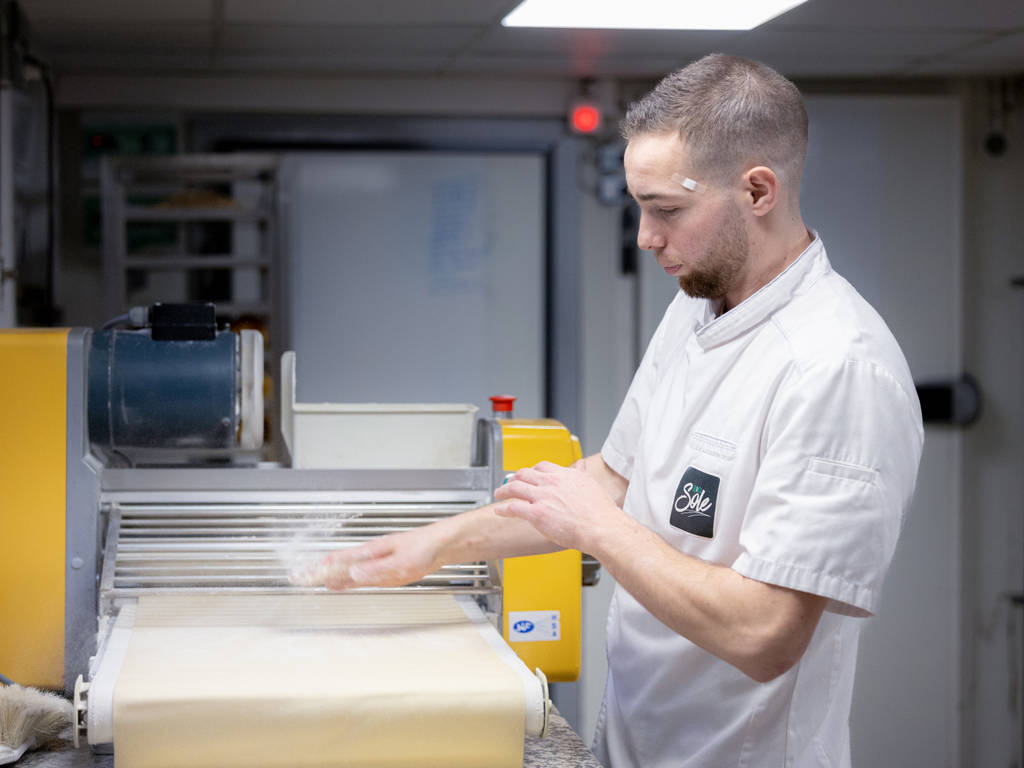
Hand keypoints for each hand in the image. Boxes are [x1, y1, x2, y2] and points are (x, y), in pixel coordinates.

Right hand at [290, 528, 441, 590]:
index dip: (317, 569)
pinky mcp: (386, 566)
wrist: (443, 544)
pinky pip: (360, 573)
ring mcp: (377, 560)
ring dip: (329, 574)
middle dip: (316, 570)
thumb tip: (351, 575)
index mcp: (370, 552)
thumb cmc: (425, 548)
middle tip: (298, 577)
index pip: (337, 561)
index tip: (300, 575)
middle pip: (337, 562)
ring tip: (313, 579)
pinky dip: (346, 578)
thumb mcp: (400, 564)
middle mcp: (371, 554)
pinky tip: (344, 581)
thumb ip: (375, 571)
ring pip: (347, 568)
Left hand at [493, 460, 627, 552]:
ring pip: (515, 488)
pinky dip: (503, 508)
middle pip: (525, 474)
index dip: (532, 470)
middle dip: (514, 477)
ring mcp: (542, 497)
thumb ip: (582, 473)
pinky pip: (513, 508)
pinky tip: (499, 510)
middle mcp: (551, 483)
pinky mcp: (536, 513)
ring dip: (503, 490)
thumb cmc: (599, 511)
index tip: (529, 474)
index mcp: (564, 475)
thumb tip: (581, 464)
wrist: (600, 527)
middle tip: (509, 481)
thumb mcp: (591, 484)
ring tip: (498, 493)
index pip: (542, 466)